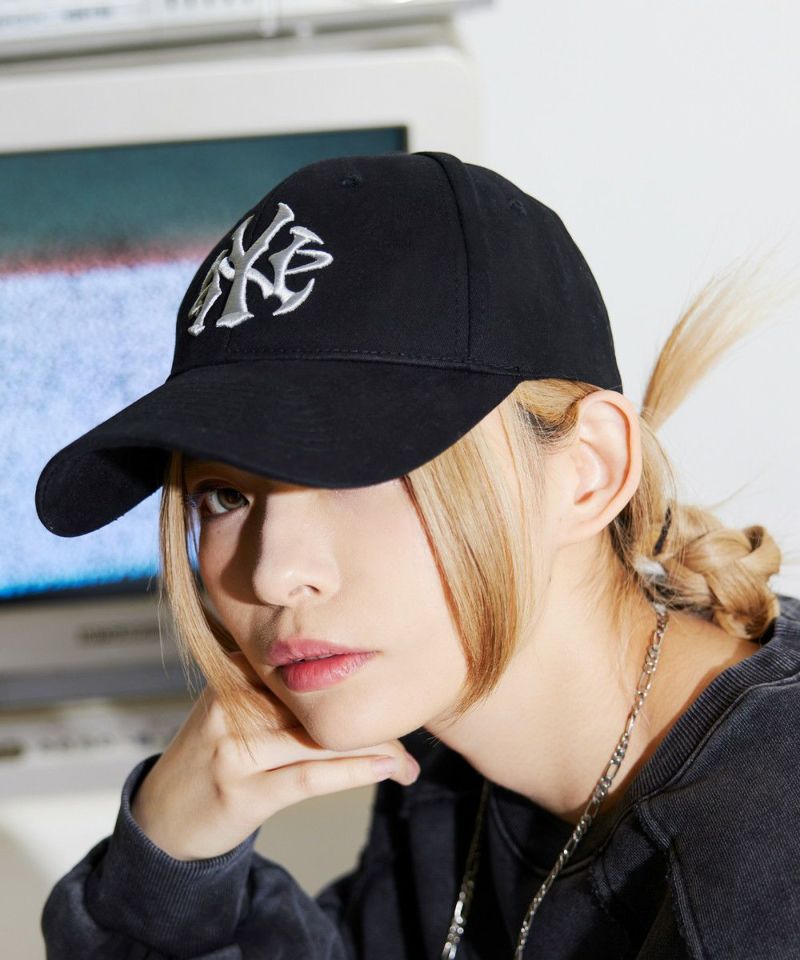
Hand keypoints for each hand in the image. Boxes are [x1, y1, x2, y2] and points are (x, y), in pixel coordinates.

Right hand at [129, 650, 420, 860]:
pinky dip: (355, 771)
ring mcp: (233, 749)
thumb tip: (352, 669)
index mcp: (234, 672)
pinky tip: (389, 768)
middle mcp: (232, 703)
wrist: (161, 818)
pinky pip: (310, 776)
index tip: (398, 682)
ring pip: (321, 737)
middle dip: (371, 715)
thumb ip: (279, 687)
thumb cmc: (215, 755)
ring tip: (408, 761)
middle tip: (414, 723)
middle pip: (318, 701)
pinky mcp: (242, 792)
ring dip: (376, 748)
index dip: (355, 674)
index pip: (307, 667)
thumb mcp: (237, 706)